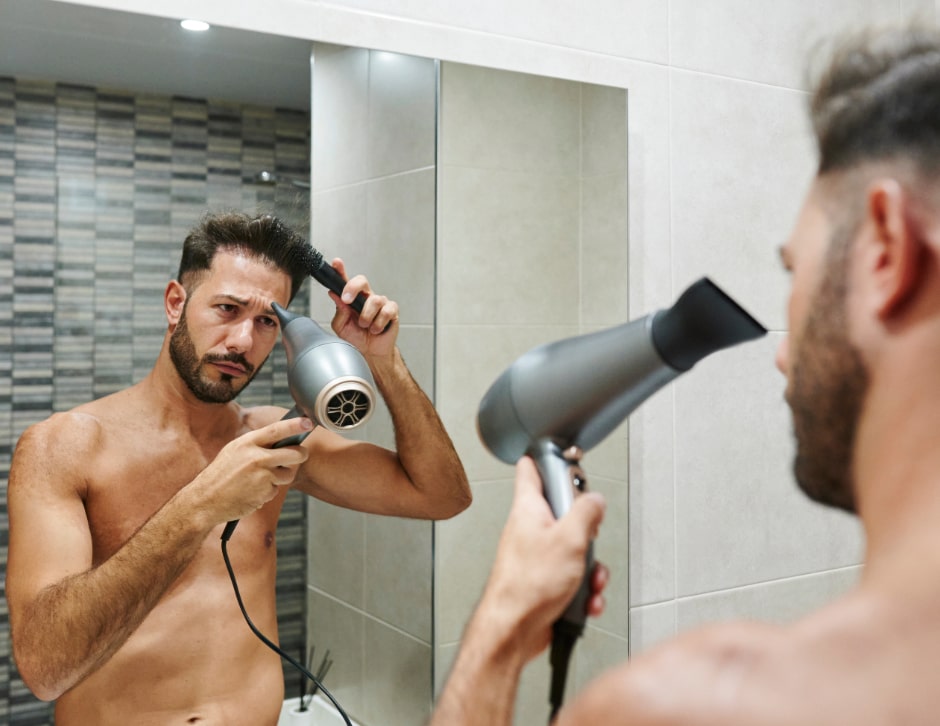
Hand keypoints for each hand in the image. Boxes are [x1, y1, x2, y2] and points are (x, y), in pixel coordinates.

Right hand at [191, 417, 312, 524]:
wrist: (205, 501)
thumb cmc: (220, 474)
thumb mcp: (234, 451)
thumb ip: (256, 445)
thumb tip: (281, 440)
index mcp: (247, 443)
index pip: (276, 430)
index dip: (294, 425)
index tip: (308, 422)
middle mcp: (256, 458)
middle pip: (294, 453)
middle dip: (301, 454)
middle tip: (301, 454)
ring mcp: (262, 476)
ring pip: (287, 473)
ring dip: (281, 476)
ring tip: (262, 478)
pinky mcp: (264, 492)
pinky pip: (276, 490)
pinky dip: (268, 491)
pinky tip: (252, 491)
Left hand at [327, 258, 398, 356]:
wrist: (370, 354)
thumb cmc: (356, 338)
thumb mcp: (342, 327)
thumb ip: (339, 311)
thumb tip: (334, 295)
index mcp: (352, 298)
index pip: (345, 281)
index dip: (340, 270)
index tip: (336, 263)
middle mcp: (366, 297)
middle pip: (362, 281)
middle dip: (353, 288)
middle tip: (347, 300)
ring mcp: (380, 303)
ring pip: (374, 300)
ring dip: (366, 316)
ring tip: (364, 326)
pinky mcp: (392, 311)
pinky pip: (386, 310)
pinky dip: (378, 322)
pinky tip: (376, 329)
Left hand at [481, 457, 606, 662]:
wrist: (512, 630)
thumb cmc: (528, 585)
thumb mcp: (570, 539)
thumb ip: (585, 513)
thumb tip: (595, 500)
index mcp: (529, 509)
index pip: (530, 470)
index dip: (544, 458)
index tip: (558, 455)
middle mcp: (528, 529)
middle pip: (564, 514)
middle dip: (587, 531)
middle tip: (588, 539)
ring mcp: (535, 556)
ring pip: (573, 550)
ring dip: (589, 568)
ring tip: (588, 581)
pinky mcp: (542, 581)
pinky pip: (570, 577)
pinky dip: (582, 589)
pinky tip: (583, 601)